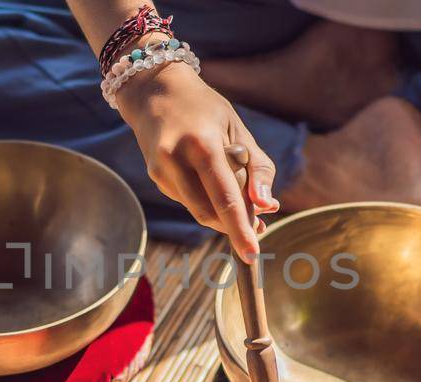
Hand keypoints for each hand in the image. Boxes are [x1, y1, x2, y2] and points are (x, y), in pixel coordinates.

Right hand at [116, 63, 280, 260]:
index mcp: (201, 144)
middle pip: (209, 212)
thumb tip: (266, 207)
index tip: (253, 252)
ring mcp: (161, 170)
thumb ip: (257, 167)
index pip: (225, 197)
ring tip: (244, 205)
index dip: (240, 228)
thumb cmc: (204, 107)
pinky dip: (206, 200)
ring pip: (197, 210)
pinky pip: (188, 199)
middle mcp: (175, 159)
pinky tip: (212, 182)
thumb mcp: (238, 128)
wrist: (154, 90)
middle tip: (258, 227)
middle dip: (234, 226)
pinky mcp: (155, 176)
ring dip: (222, 216)